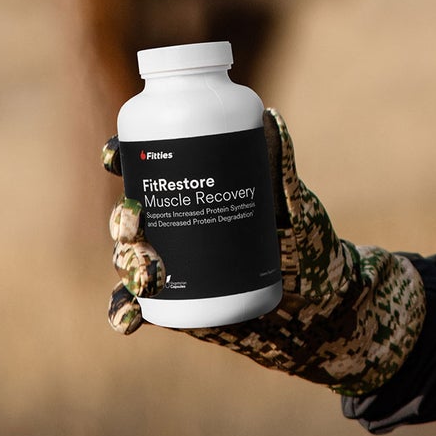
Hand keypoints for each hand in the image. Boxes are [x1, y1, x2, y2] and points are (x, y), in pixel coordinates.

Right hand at [103, 106, 425, 395]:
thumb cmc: (305, 238)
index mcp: (192, 187)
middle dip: (124, 217)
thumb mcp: (293, 200)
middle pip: (129, 213)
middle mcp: (174, 223)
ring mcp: (169, 263)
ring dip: (126, 263)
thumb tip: (270, 117)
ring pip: (127, 258)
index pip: (147, 166)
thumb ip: (281, 161)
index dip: (121, 157)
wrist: (320, 298)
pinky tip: (130, 318)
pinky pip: (136, 308)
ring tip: (149, 272)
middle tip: (137, 221)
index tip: (115, 156)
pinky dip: (125, 314)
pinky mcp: (174, 303)